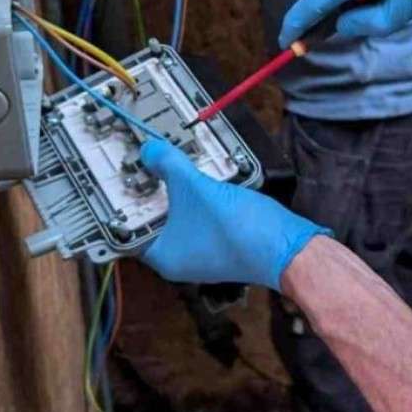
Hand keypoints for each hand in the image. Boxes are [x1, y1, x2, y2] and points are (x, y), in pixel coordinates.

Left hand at [139, 140, 330, 289]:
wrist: (288, 245)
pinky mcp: (224, 243)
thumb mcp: (196, 188)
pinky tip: (205, 179)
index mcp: (165, 256)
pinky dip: (200, 198)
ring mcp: (204, 253)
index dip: (125, 200)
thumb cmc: (240, 231)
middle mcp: (181, 259)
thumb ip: (169, 166)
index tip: (123, 176)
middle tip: (149, 163)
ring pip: (181, 216)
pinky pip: (202, 217)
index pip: (130, 228)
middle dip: (155, 190)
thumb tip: (150, 151)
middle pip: (156, 219)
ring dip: (180, 192)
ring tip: (176, 166)